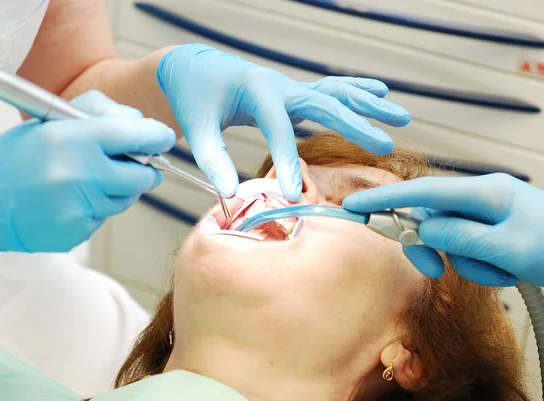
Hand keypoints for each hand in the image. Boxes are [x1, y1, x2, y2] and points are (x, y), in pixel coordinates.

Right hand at [0, 91, 175, 256]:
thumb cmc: (16, 158)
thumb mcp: (52, 120)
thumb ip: (100, 113)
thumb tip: (141, 124)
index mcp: (74, 139)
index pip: (137, 136)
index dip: (157, 137)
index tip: (163, 138)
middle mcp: (80, 174)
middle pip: (143, 176)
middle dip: (143, 170)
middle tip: (133, 165)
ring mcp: (79, 207)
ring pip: (126, 199)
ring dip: (118, 189)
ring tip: (85, 182)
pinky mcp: (77, 231)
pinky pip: (105, 217)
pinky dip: (97, 208)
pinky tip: (71, 201)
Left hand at [157, 44, 410, 200]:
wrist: (198, 69)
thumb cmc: (197, 99)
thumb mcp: (198, 128)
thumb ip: (213, 159)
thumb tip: (228, 194)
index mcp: (257, 92)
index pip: (278, 130)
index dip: (286, 163)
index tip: (295, 194)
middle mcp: (281, 85)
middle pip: (325, 104)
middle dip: (355, 125)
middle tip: (385, 146)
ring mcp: (291, 86)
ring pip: (337, 92)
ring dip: (369, 104)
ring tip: (402, 117)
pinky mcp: (294, 91)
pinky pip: (331, 88)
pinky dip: (357, 89)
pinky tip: (380, 90)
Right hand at [343, 173, 543, 286]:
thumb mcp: (508, 247)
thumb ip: (458, 237)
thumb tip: (424, 230)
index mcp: (485, 191)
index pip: (422, 193)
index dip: (385, 199)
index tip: (354, 205)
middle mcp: (483, 198)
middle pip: (432, 218)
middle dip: (432, 247)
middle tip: (433, 272)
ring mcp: (490, 216)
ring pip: (451, 240)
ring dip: (468, 263)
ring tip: (503, 269)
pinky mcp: (495, 233)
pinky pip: (470, 250)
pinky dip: (482, 266)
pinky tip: (508, 269)